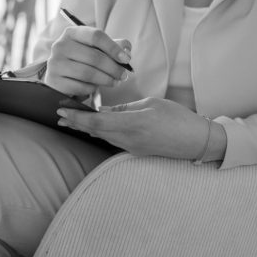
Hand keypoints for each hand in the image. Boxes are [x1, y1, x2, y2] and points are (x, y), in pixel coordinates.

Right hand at [45, 26, 131, 97]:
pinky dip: (91, 89)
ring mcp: (55, 64)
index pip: (96, 36)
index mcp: (72, 33)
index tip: (126, 59)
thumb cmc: (82, 60)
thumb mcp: (96, 49)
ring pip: (87, 73)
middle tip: (123, 75)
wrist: (60, 77)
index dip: (113, 48)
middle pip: (94, 56)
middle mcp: (60, 46)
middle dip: (113, 68)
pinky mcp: (54, 81)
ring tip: (114, 82)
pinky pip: (80, 87)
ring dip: (106, 80)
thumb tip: (126, 48)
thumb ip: (113, 46)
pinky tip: (95, 87)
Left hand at [57, 96, 223, 160]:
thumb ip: (125, 108)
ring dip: (85, 128)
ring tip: (71, 120)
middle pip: (95, 131)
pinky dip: (99, 132)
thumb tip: (104, 111)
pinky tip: (94, 126)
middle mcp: (129, 139)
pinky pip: (112, 140)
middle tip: (59, 115)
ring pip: (102, 136)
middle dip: (75, 123)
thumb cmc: (178, 118)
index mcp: (133, 124)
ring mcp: (132, 147)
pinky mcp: (136, 151)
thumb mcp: (151, 105)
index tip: (61, 110)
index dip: (76, 117)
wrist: (197, 142)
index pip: (96, 121)